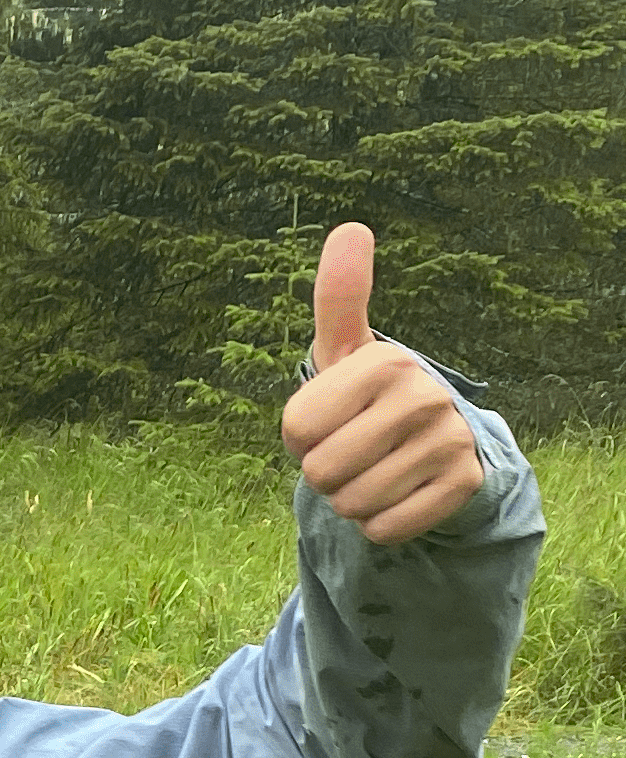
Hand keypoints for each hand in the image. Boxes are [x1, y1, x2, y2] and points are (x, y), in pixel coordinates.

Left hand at [282, 224, 483, 544]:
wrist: (441, 444)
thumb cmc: (372, 396)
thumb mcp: (347, 349)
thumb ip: (339, 296)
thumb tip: (351, 228)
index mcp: (385, 360)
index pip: (296, 431)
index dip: (301, 438)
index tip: (333, 421)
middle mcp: (424, 394)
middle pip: (321, 473)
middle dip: (326, 474)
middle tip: (355, 451)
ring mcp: (449, 440)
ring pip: (352, 505)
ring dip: (352, 500)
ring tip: (377, 470)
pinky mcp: (462, 485)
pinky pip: (384, 530)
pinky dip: (381, 523)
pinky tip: (400, 494)